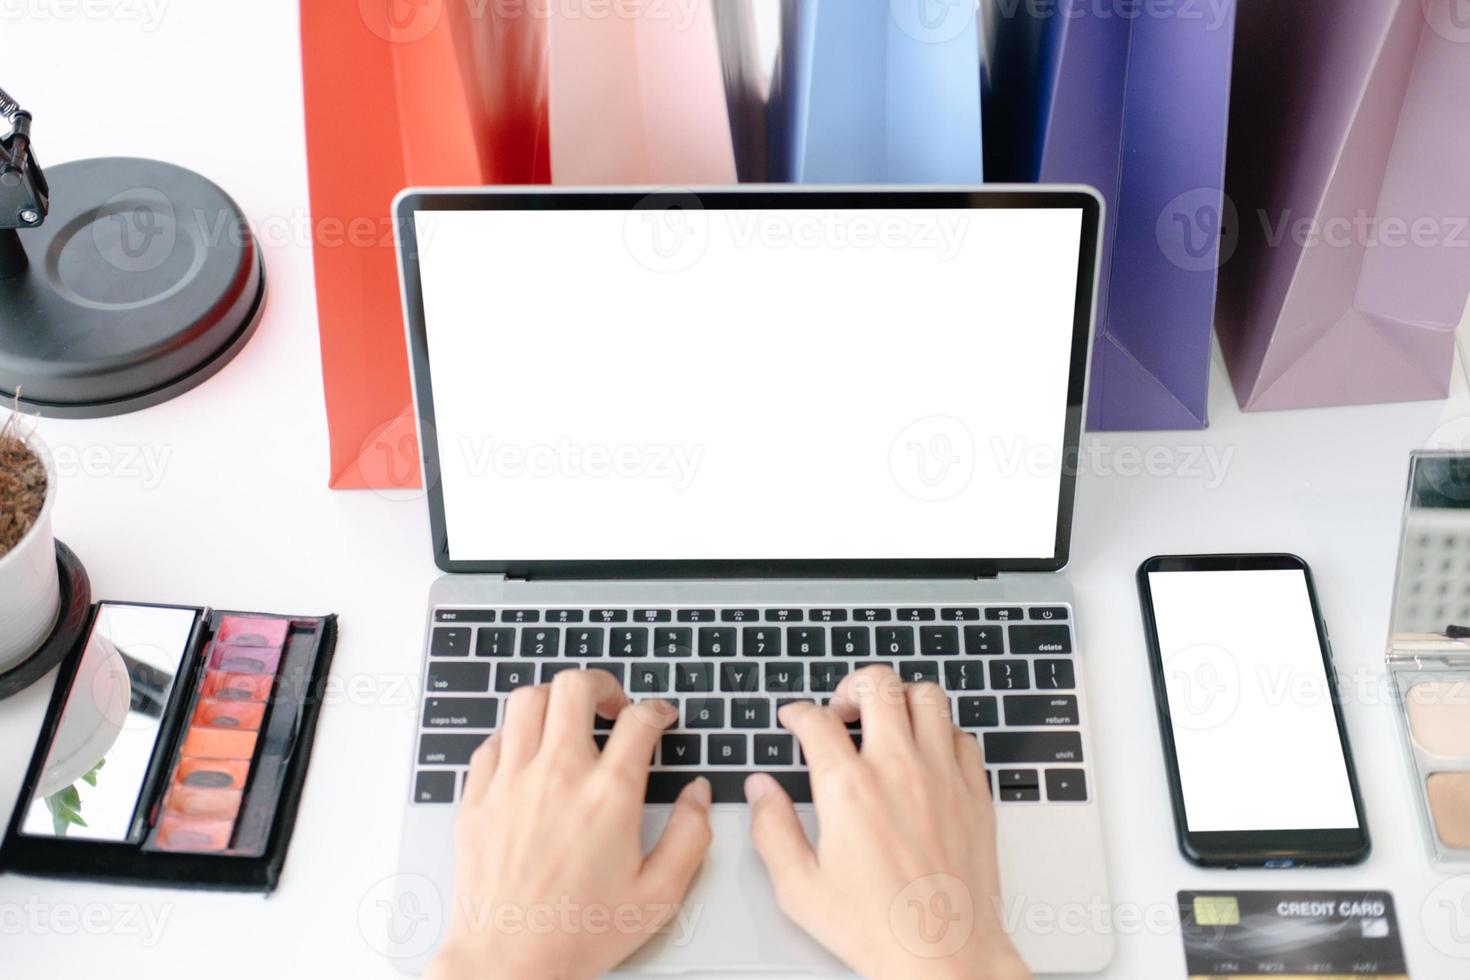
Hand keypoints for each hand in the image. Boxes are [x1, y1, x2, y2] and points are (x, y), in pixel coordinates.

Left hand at [428, 671, 712, 979]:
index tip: (660, 718)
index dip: (657, 710)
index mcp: (608, 796)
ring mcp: (512, 781)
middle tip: (613, 705)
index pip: (639, 721)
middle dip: (602, 684)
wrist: (507, 961)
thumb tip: (696, 796)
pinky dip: (516, 733)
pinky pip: (493, 738)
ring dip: (554, 699)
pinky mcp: (478, 796)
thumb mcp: (658, 895)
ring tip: (569, 718)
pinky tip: (529, 753)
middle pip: (576, 687)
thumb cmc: (577, 933)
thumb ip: (689, 837)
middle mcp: (558, 775)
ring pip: (528, 700)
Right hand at [745, 666, 1029, 979]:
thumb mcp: (800, 887)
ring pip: (927, 696)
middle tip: (840, 708)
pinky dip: (941, 732)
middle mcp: (898, 769)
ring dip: (900, 698)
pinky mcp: (975, 791)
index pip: (816, 719)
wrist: (945, 956)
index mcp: (848, 788)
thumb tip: (761, 791)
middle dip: (850, 685)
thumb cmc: (877, 928)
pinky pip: (963, 735)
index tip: (795, 719)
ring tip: (885, 719)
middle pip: (877, 684)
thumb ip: (772, 829)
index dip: (798, 712)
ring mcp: (943, 775)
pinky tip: (926, 753)